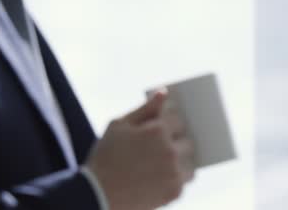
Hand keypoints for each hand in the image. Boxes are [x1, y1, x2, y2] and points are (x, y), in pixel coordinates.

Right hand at [86, 90, 196, 209]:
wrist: (97, 194)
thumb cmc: (106, 156)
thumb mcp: (119, 125)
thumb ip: (145, 108)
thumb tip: (164, 93)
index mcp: (158, 130)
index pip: (177, 119)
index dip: (167, 124)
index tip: (159, 130)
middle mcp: (170, 150)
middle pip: (188, 140)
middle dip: (176, 142)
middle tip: (158, 150)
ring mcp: (174, 172)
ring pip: (190, 160)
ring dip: (180, 160)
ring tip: (159, 165)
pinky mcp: (175, 191)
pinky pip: (185, 178)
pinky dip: (176, 177)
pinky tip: (159, 178)